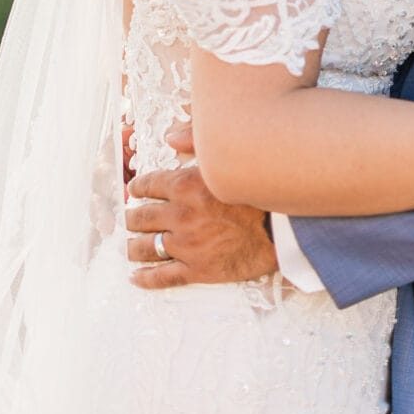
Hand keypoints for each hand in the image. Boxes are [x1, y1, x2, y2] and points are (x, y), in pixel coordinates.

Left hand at [124, 120, 279, 289]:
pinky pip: (163, 276)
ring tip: (129, 246)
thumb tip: (170, 134)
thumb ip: (196, 140)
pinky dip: (146, 278)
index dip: (137, 187)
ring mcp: (186, 245)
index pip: (148, 185)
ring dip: (133, 246)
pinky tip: (136, 277)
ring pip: (146, 248)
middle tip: (130, 218)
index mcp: (185, 186)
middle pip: (141, 217)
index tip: (134, 190)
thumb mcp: (227, 156)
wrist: (283, 228)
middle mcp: (180, 216)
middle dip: (132, 217)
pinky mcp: (197, 270)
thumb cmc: (259, 190)